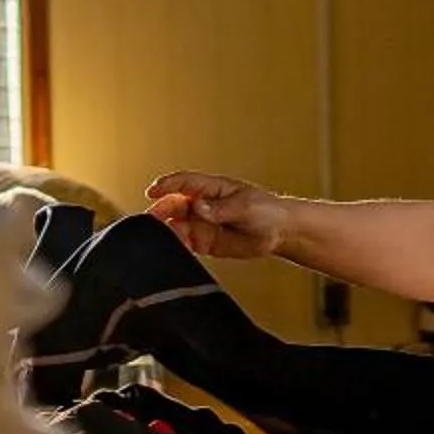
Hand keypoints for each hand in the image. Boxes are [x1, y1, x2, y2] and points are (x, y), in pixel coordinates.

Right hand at [145, 172, 288, 258]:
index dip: (166, 185)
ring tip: (163, 238)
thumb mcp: (245, 207)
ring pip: (176, 225)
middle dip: (161, 212)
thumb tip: (198, 207)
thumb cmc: (267, 211)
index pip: (184, 183)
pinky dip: (177, 247)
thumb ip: (219, 209)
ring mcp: (202, 223)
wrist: (280, 233)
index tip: (152, 191)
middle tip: (152, 221)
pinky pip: (185, 243)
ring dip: (167, 231)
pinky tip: (174, 250)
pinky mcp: (204, 241)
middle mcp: (203, 204)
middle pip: (174, 204)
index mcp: (212, 188)